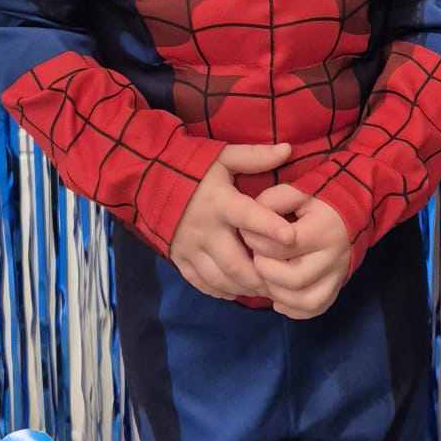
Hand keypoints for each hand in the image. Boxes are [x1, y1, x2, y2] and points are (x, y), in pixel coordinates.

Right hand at [169, 144, 295, 300]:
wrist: (149, 181)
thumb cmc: (192, 168)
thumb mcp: (223, 157)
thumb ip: (254, 156)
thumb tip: (288, 149)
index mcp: (220, 202)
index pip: (248, 216)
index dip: (269, 226)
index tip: (291, 237)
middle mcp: (205, 229)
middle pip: (235, 262)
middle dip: (260, 276)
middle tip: (282, 283)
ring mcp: (190, 247)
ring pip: (219, 278)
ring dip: (244, 288)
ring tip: (265, 291)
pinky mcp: (178, 258)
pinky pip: (200, 283)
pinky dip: (220, 291)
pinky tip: (237, 291)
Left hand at [249, 185, 352, 318]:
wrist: (348, 210)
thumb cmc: (318, 198)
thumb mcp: (296, 190)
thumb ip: (272, 201)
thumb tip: (251, 222)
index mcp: (322, 229)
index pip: (282, 246)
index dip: (256, 241)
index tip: (247, 233)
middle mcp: (335, 256)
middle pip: (294, 279)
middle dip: (266, 271)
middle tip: (257, 257)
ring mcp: (338, 274)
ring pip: (305, 300)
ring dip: (277, 293)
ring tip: (266, 278)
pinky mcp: (337, 286)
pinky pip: (316, 308)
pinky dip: (294, 309)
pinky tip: (279, 298)